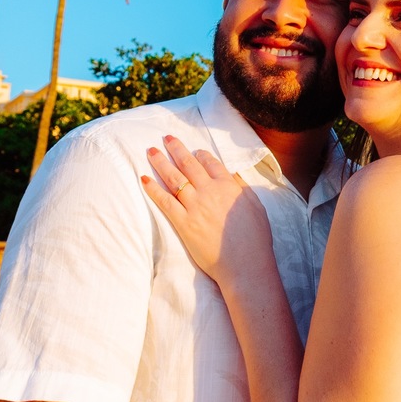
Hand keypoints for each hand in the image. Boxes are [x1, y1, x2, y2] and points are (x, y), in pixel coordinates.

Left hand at [142, 135, 272, 287]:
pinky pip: (165, 202)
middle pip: (189, 164)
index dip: (200, 154)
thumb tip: (233, 175)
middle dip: (176, 149)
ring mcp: (195, 206)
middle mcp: (210, 191)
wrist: (245, 263)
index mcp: (229, 186)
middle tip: (166, 138)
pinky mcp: (183, 223)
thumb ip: (241, 188)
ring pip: (174, 178)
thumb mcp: (256, 206)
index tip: (194, 150)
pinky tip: (145, 179)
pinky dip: (153, 189)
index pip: (211, 162)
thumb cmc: (255, 238)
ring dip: (161, 163)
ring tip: (151, 151)